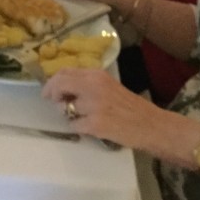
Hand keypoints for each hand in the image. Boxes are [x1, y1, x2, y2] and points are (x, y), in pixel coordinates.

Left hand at [42, 67, 157, 145]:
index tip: (49, 90)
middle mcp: (94, 86)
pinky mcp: (95, 124)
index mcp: (97, 75)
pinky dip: (78, 128)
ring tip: (83, 117)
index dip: (53, 81)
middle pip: (60, 84)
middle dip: (52, 93)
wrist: (151, 125)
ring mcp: (94, 105)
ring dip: (68, 114)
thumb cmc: (130, 107)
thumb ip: (88, 84)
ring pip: (65, 108)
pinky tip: (90, 128)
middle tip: (52, 101)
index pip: (65, 71)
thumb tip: (62, 88)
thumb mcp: (109, 87)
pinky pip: (74, 125)